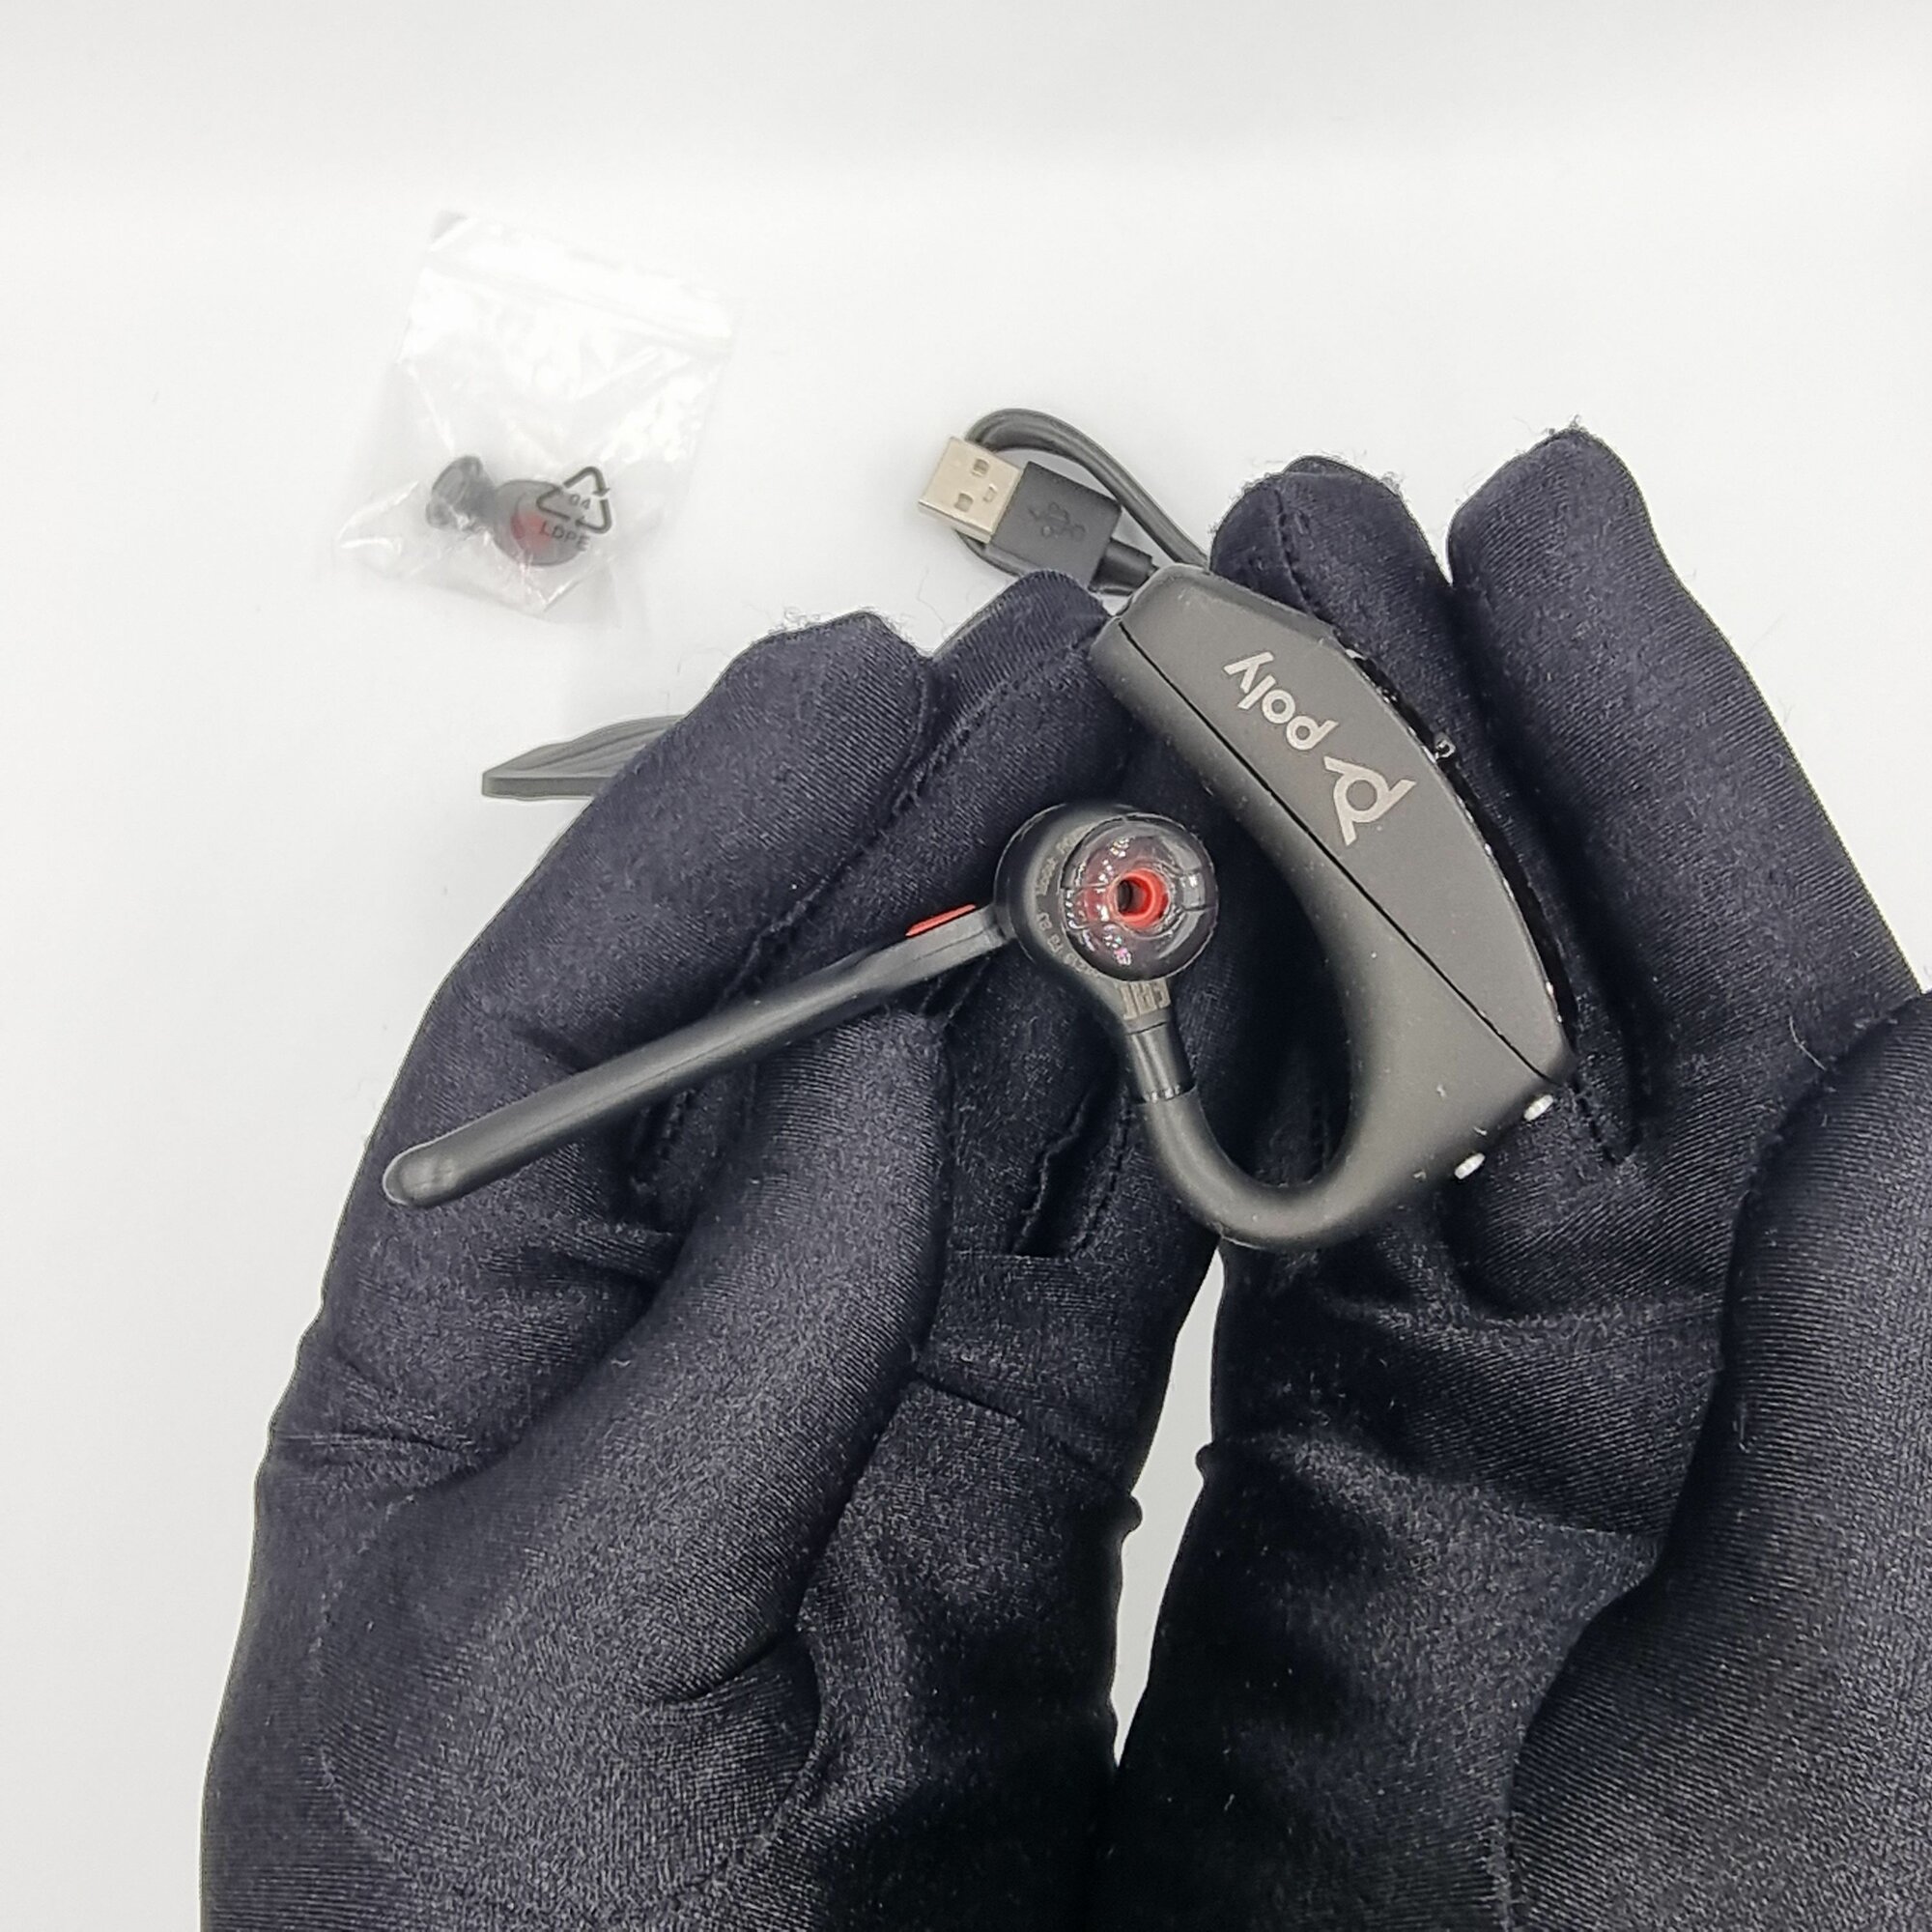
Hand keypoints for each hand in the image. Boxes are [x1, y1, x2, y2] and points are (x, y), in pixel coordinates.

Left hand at [203, 575, 1258, 1929]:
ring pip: (989, 1111)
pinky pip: (1107, 1261)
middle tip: (1070, 672)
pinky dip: (1186, 1128)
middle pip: (818, 1017)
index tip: (843, 684)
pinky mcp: (1019, 1475)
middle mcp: (676, 1321)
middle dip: (935, 834)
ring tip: (1183, 784)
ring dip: (1085, 946)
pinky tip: (1244, 996)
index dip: (713, 823)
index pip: (586, 1010)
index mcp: (481, 1325)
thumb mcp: (558, 1619)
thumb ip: (734, 1338)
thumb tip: (879, 1068)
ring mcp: (862, 1384)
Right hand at [1099, 433, 1926, 1927]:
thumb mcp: (1831, 1742)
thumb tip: (1912, 1044)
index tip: (1530, 517)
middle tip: (1295, 534)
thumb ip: (1889, 1400)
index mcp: (1803, 1347)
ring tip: (1170, 669)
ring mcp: (1459, 1375)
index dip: (1638, 722)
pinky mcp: (1298, 1452)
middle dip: (1416, 723)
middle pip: (1525, 952)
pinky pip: (1230, 1195)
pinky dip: (1166, 1050)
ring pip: (1360, 1041)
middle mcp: (1648, 1324)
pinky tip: (1105, 917)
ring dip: (1272, 851)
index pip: (1735, 968)